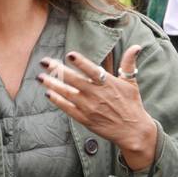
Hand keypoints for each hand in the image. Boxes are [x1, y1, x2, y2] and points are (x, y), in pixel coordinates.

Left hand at [39, 45, 157, 169]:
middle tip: (44, 61)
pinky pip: (68, 108)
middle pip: (74, 80)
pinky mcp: (85, 119)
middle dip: (58, 70)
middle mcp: (97, 95)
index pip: (93, 71)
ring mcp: (89, 107)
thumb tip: (136, 46)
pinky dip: (58, 101)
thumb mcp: (131, 82)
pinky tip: (48, 93)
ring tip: (40, 77)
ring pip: (67, 93)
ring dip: (52, 84)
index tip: (70, 55)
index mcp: (108, 84)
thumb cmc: (132, 104)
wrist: (132, 130)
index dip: (82, 63)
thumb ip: (129, 63)